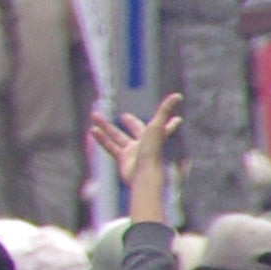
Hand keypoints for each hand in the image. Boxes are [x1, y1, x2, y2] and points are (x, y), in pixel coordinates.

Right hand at [92, 98, 182, 223]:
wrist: (142, 174)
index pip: (164, 126)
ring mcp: (133, 153)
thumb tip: (178, 95)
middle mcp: (145, 144)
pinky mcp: (122, 160)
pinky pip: (110, 146)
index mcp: (156, 136)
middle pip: (136, 130)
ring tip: (94, 115)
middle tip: (124, 117)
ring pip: (117, 136)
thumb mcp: (157, 126)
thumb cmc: (152, 150)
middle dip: (131, 123)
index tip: (177, 120)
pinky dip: (102, 139)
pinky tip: (93, 130)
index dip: (170, 123)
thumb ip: (164, 110)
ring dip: (105, 126)